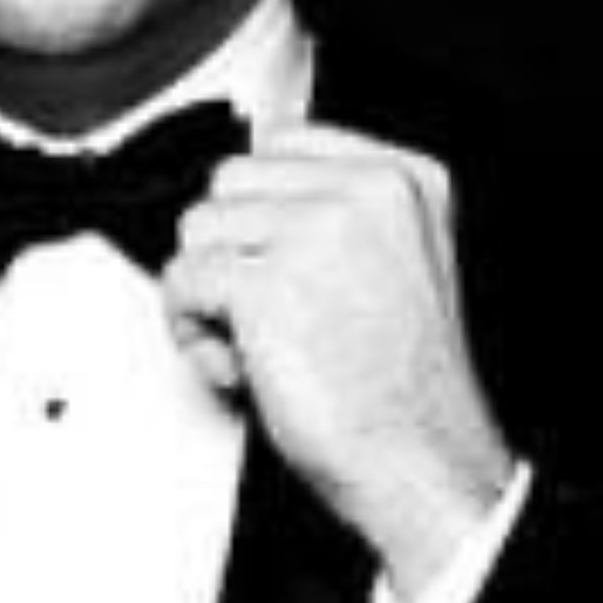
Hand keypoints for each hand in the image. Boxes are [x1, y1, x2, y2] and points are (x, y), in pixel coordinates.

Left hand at [162, 121, 515, 602]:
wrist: (423, 461)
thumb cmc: (408, 389)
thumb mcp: (405, 265)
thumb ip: (345, 215)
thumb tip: (258, 197)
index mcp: (404, 181)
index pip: (284, 141)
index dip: (260, 207)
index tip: (267, 253)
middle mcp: (362, 194)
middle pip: (231, 182)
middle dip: (232, 249)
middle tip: (266, 314)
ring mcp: (314, 234)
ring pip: (197, 228)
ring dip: (207, 291)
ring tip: (256, 342)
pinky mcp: (266, 286)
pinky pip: (180, 281)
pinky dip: (191, 332)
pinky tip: (242, 366)